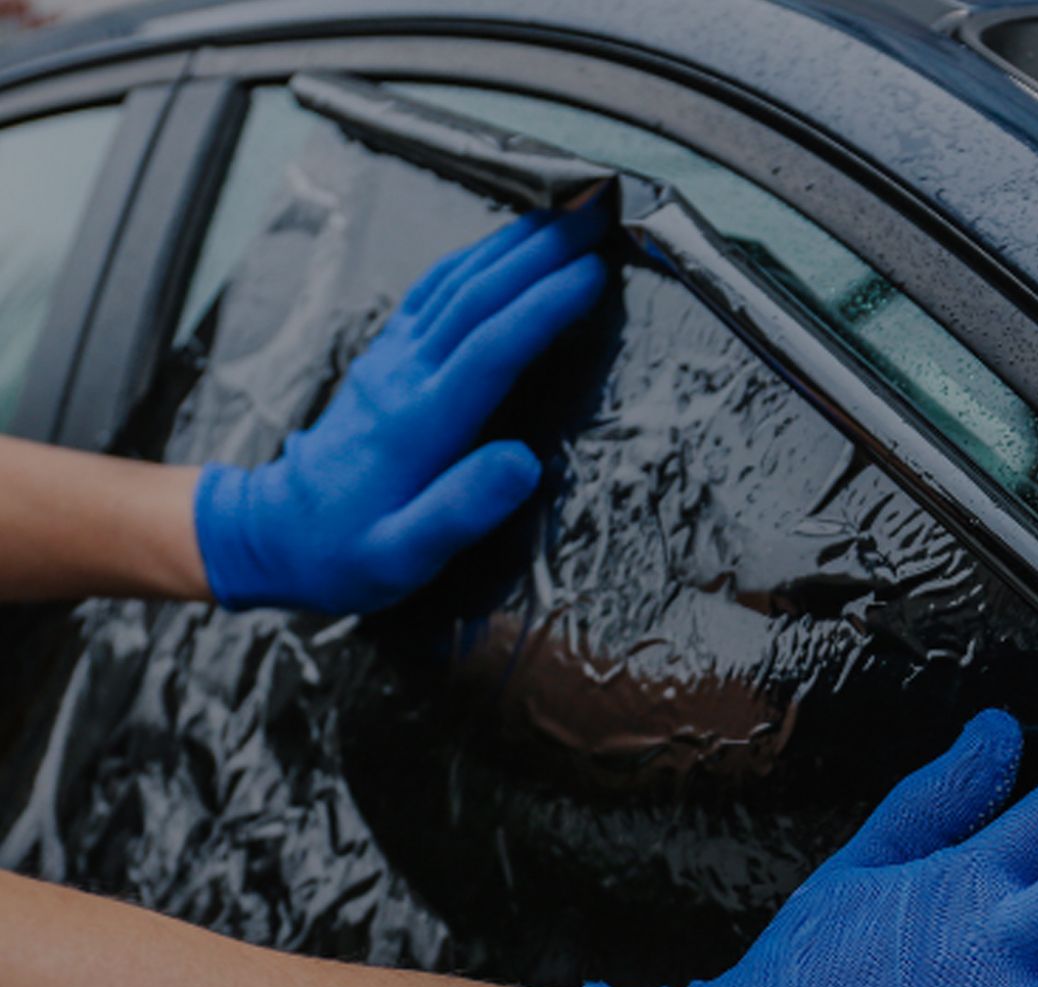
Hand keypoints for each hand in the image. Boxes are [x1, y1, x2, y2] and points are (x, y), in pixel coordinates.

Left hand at [193, 200, 610, 613]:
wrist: (272, 535)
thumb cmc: (345, 554)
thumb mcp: (400, 557)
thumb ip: (460, 510)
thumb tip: (523, 462)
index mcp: (419, 425)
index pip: (492, 348)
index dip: (545, 306)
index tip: (594, 273)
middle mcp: (404, 377)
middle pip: (478, 296)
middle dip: (542, 251)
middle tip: (599, 215)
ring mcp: (391, 360)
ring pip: (456, 281)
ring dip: (513, 242)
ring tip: (567, 213)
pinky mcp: (387, 356)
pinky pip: (435, 290)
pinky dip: (477, 257)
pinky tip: (506, 242)